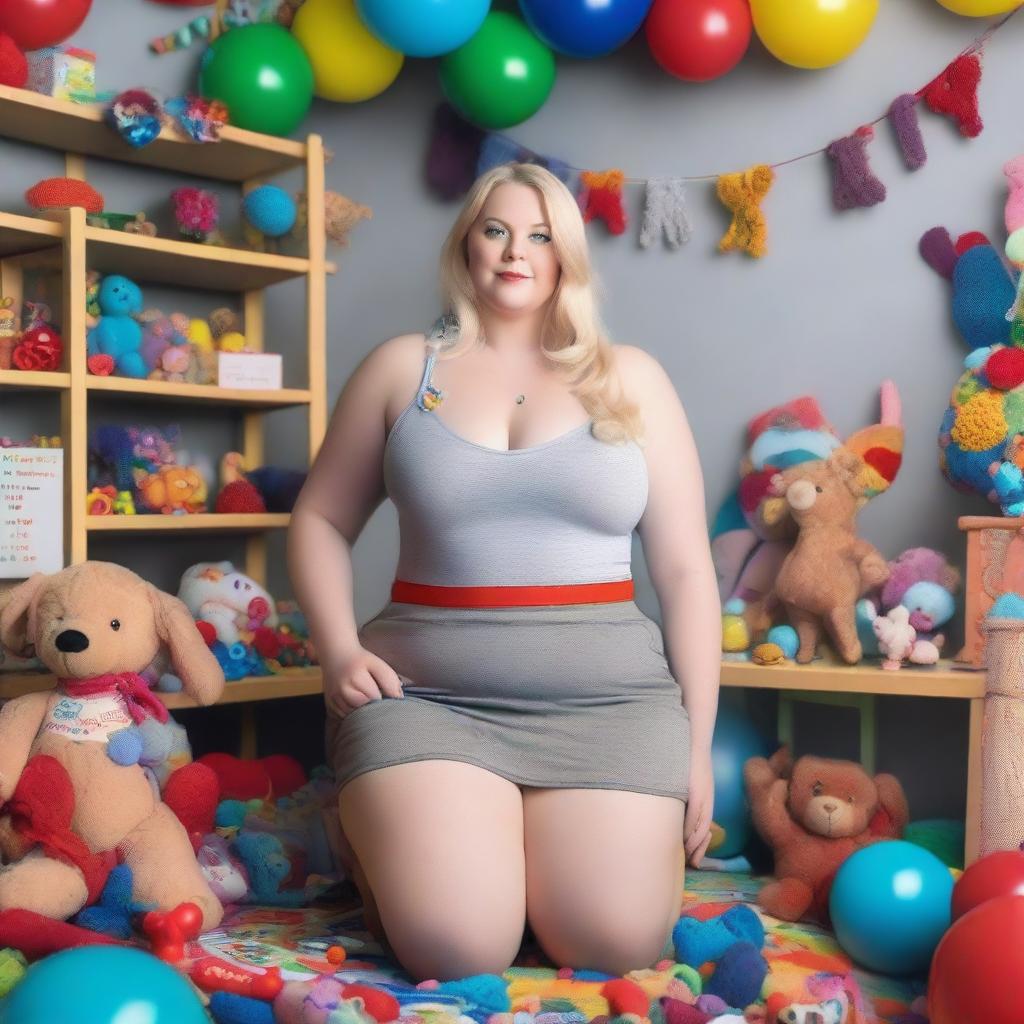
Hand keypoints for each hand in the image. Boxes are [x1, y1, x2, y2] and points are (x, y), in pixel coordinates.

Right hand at [324, 646, 402, 718]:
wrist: (335, 654)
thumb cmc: (360, 661)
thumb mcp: (377, 664)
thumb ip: (390, 681)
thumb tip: (398, 698)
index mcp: (356, 678)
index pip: (375, 699)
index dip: (383, 700)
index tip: (385, 696)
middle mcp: (342, 689)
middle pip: (363, 710)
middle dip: (372, 708)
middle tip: (375, 698)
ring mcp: (334, 699)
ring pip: (353, 716)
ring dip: (362, 712)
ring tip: (364, 698)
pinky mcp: (329, 705)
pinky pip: (344, 717)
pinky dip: (352, 714)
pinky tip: (355, 703)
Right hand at [684, 749, 714, 867]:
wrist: (695, 741)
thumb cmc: (689, 762)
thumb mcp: (692, 784)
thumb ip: (688, 800)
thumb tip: (678, 815)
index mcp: (706, 802)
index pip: (705, 830)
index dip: (700, 846)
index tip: (695, 859)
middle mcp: (707, 803)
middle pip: (704, 833)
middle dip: (698, 850)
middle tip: (693, 865)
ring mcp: (703, 798)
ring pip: (701, 828)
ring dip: (693, 844)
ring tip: (687, 857)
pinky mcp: (697, 792)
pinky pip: (695, 815)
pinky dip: (690, 829)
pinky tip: (684, 838)